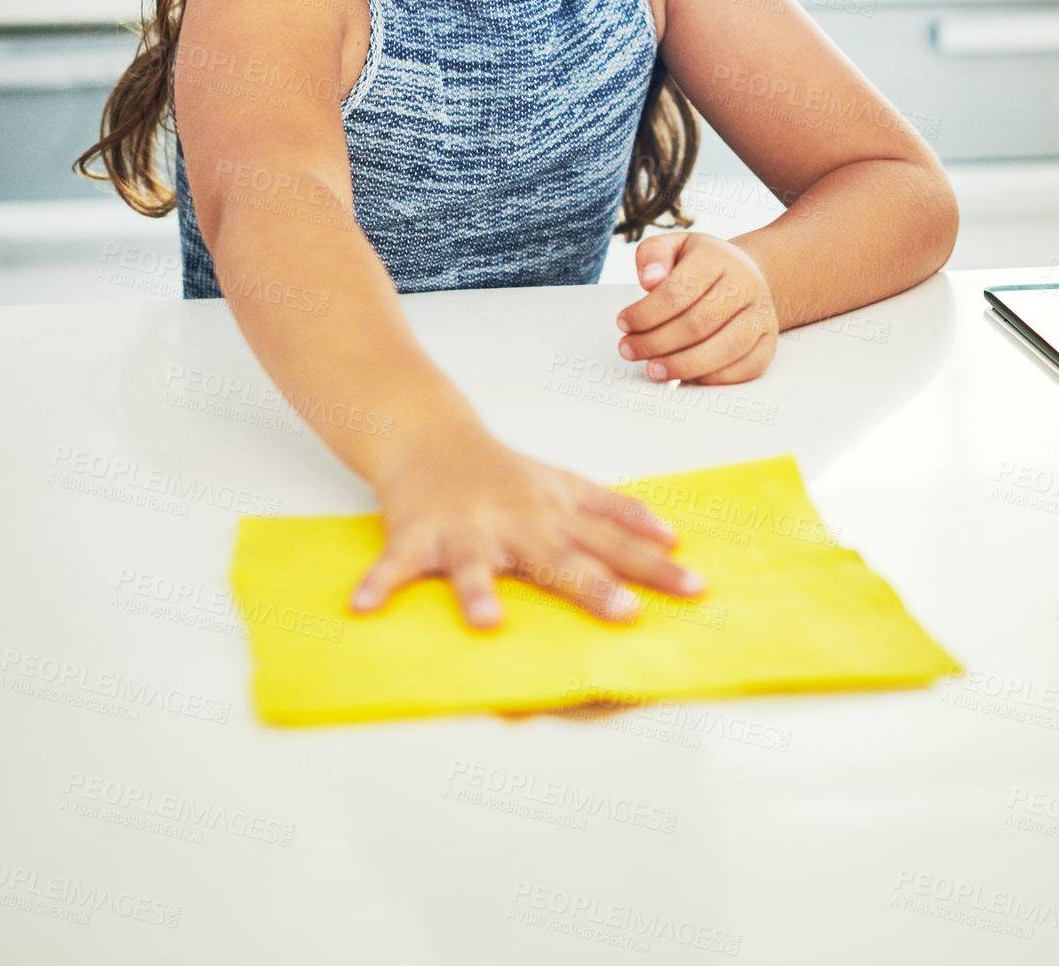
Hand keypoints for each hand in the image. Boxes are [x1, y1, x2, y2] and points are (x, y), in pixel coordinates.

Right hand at [349, 420, 706, 631]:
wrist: (428, 434)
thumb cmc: (500, 470)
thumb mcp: (563, 482)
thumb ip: (614, 510)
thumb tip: (670, 533)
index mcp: (551, 514)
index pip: (613, 543)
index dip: (655, 566)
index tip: (695, 587)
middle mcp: (514, 522)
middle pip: (558, 558)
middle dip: (592, 585)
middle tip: (627, 612)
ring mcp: (464, 529)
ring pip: (474, 563)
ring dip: (479, 591)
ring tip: (488, 623)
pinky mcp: (415, 533)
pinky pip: (395, 563)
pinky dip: (377, 584)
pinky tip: (363, 607)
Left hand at [616, 231, 777, 384]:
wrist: (745, 273)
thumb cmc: (700, 264)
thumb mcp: (673, 245)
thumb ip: (653, 255)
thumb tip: (648, 280)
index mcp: (717, 257)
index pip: (678, 291)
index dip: (645, 313)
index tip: (623, 323)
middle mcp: (746, 284)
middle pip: (699, 323)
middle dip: (656, 343)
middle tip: (629, 350)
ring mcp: (762, 314)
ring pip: (726, 348)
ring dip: (684, 365)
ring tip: (654, 370)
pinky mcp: (770, 341)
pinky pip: (748, 367)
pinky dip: (716, 378)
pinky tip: (686, 378)